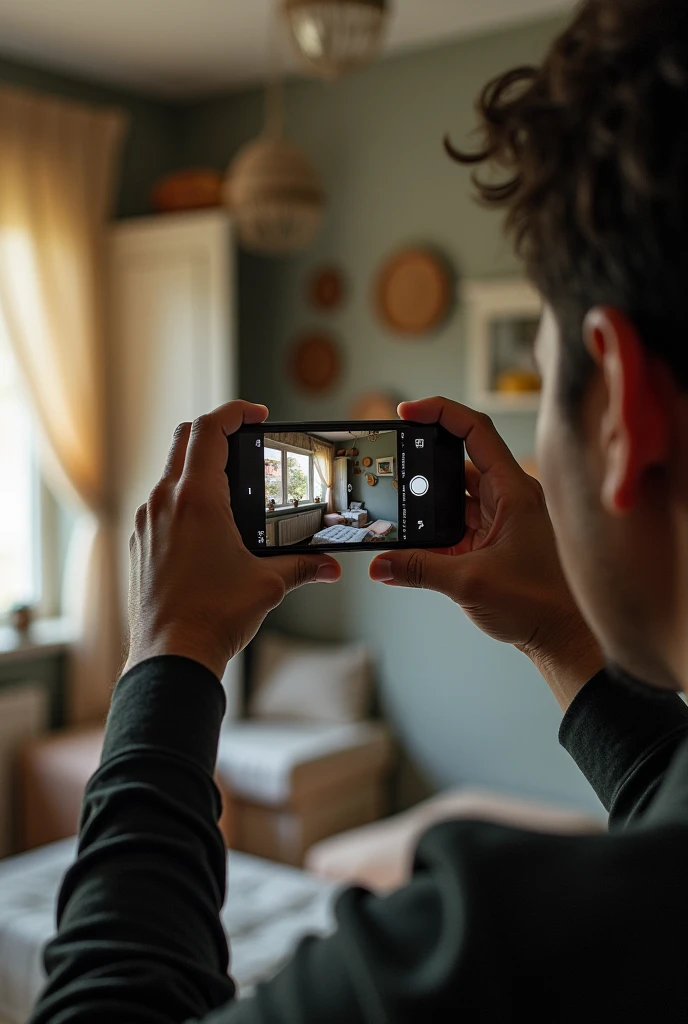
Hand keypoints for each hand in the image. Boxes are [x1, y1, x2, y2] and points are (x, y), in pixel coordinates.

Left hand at [124, 401, 341, 680]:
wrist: (171, 657)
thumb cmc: (212, 618)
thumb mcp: (269, 584)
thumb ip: (304, 566)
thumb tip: (330, 566)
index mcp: (196, 499)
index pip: (210, 429)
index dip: (236, 412)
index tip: (257, 414)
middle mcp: (164, 502)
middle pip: (185, 438)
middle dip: (217, 431)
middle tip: (246, 440)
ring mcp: (147, 522)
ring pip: (171, 470)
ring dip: (200, 464)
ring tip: (233, 484)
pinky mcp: (141, 542)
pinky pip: (161, 502)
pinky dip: (185, 496)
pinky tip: (210, 522)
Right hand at [369, 397, 602, 709]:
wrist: (563, 639)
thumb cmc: (538, 605)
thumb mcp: (469, 583)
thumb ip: (419, 569)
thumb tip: (379, 564)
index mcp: (513, 491)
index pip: (475, 432)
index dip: (440, 412)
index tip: (408, 411)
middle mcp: (509, 498)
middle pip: (459, 461)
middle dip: (423, 461)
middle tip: (390, 462)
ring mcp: (501, 519)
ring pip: (455, 494)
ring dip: (427, 501)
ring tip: (396, 504)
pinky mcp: (493, 541)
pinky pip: (457, 522)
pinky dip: (434, 528)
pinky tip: (412, 537)